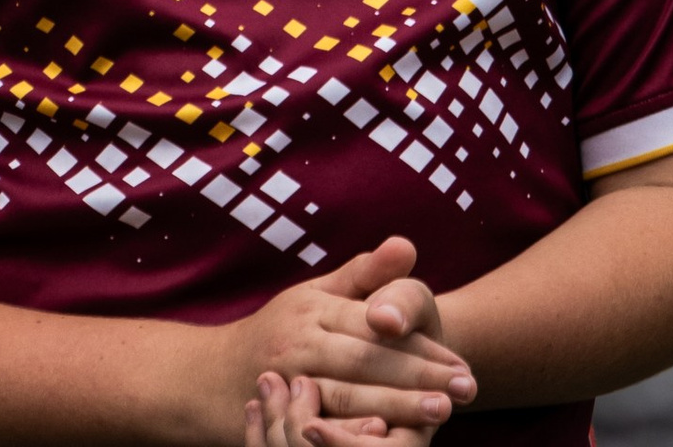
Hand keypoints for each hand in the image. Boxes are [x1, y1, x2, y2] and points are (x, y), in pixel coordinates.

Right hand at [211, 239, 471, 443]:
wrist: (205, 380)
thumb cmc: (275, 337)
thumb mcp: (312, 297)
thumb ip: (363, 276)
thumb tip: (409, 244)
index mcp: (313, 310)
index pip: (375, 326)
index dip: (420, 345)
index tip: (463, 361)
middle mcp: (298, 344)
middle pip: (366, 360)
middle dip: (420, 376)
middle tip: (467, 387)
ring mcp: (285, 385)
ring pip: (346, 397)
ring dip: (396, 405)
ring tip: (440, 412)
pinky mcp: (276, 421)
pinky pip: (321, 427)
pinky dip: (353, 433)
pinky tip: (386, 438)